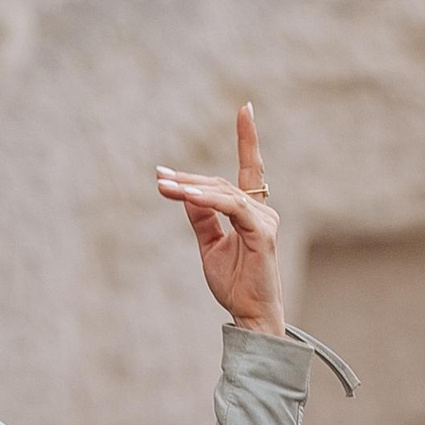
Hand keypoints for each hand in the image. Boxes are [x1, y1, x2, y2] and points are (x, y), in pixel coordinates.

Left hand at [156, 103, 285, 335]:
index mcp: (251, 213)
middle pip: (222, 183)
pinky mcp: (263, 234)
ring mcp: (265, 222)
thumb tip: (187, 194)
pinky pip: (231, 208)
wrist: (250, 316)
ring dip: (190, 189)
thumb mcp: (210, 246)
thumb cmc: (235, 284)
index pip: (249, 169)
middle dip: (189, 179)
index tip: (245, 108)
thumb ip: (202, 219)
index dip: (249, 139)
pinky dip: (207, 200)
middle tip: (160, 177)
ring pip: (223, 193)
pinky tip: (186, 196)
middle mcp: (262, 212)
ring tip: (163, 186)